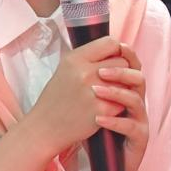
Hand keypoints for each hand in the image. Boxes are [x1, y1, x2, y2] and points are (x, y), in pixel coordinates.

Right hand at [25, 37, 133, 152]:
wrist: (45, 128)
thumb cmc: (57, 98)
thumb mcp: (66, 69)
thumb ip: (89, 58)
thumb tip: (118, 49)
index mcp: (75, 58)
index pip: (110, 43)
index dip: (117, 51)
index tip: (114, 60)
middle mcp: (84, 72)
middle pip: (122, 62)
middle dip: (121, 71)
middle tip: (113, 81)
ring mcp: (93, 91)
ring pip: (125, 81)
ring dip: (122, 88)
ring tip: (111, 94)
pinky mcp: (101, 109)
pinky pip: (123, 100)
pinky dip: (118, 105)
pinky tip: (107, 108)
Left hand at [93, 42, 148, 170]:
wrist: (109, 157)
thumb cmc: (98, 126)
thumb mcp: (93, 100)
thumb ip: (92, 80)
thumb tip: (75, 56)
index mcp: (128, 88)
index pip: (132, 65)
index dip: (124, 54)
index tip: (110, 48)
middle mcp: (138, 100)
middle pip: (137, 77)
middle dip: (118, 71)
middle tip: (99, 70)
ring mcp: (140, 118)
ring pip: (135, 99)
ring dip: (115, 92)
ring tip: (96, 91)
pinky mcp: (139, 136)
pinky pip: (130, 125)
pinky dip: (114, 121)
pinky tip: (98, 118)